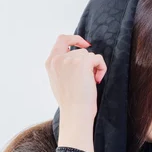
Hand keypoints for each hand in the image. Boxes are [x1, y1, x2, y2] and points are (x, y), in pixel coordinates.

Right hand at [45, 35, 106, 151]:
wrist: (75, 112)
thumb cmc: (70, 101)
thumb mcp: (59, 80)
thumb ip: (63, 66)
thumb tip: (77, 58)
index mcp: (50, 62)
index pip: (61, 40)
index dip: (75, 39)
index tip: (85, 44)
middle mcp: (58, 59)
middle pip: (80, 51)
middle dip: (88, 63)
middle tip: (90, 78)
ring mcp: (70, 59)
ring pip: (90, 56)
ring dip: (95, 67)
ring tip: (92, 81)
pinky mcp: (82, 62)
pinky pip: (98, 58)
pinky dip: (101, 68)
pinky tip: (97, 80)